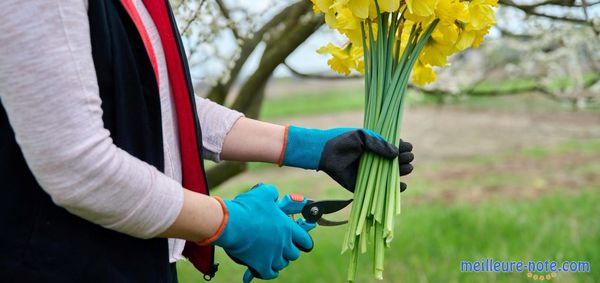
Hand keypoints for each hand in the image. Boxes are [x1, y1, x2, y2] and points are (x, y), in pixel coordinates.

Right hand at [213, 184, 312, 281]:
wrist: (231, 224)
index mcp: (287, 228)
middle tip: (283, 246)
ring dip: (279, 260)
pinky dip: (269, 272)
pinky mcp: (261, 265)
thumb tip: (273, 195)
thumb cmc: (247, 207)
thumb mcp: (264, 193)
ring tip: (272, 255)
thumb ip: (272, 194)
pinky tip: (267, 268)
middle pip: (294, 254)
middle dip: (289, 250)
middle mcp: (283, 244)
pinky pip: (270, 274)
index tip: (301, 241)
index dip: (304, 241)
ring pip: (282, 264)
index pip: (305, 239)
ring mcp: (273, 256)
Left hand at [280, 126, 413, 191]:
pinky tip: (402, 185)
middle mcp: (375, 160)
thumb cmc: (343, 141)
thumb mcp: (363, 137)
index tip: (407, 148)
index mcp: (376, 146)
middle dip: (405, 160)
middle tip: (406, 159)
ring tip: (406, 169)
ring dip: (402, 172)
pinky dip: (394, 189)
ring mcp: (371, 173)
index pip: (396, 147)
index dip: (404, 148)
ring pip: (392, 175)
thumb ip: (379, 144)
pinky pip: (381, 189)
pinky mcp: (364, 184)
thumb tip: (397, 153)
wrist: (325, 153)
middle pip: (397, 161)